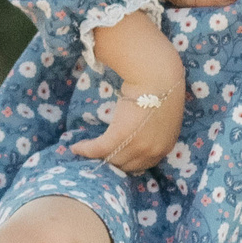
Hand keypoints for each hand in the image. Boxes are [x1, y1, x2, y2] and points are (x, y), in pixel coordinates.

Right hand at [67, 80, 186, 173]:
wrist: (157, 76)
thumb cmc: (161, 88)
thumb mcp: (161, 117)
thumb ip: (153, 129)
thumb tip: (141, 130)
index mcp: (165, 146)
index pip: (143, 165)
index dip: (127, 162)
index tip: (117, 158)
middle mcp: (151, 152)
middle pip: (126, 166)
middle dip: (112, 162)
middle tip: (98, 156)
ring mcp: (136, 146)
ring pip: (111, 159)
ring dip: (95, 157)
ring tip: (83, 151)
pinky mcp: (119, 136)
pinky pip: (98, 149)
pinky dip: (85, 149)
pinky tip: (76, 148)